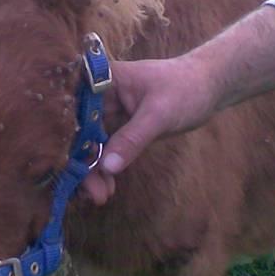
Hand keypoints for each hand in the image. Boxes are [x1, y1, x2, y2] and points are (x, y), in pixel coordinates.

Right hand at [83, 55, 215, 204]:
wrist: (208, 87)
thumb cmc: (185, 88)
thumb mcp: (159, 114)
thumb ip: (132, 139)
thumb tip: (107, 167)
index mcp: (101, 79)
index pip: (72, 107)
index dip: (66, 136)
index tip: (68, 167)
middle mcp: (97, 94)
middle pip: (77, 129)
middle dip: (80, 161)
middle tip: (90, 192)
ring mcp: (106, 111)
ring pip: (88, 143)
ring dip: (92, 170)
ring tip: (100, 196)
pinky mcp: (117, 127)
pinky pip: (103, 149)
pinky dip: (104, 168)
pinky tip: (107, 188)